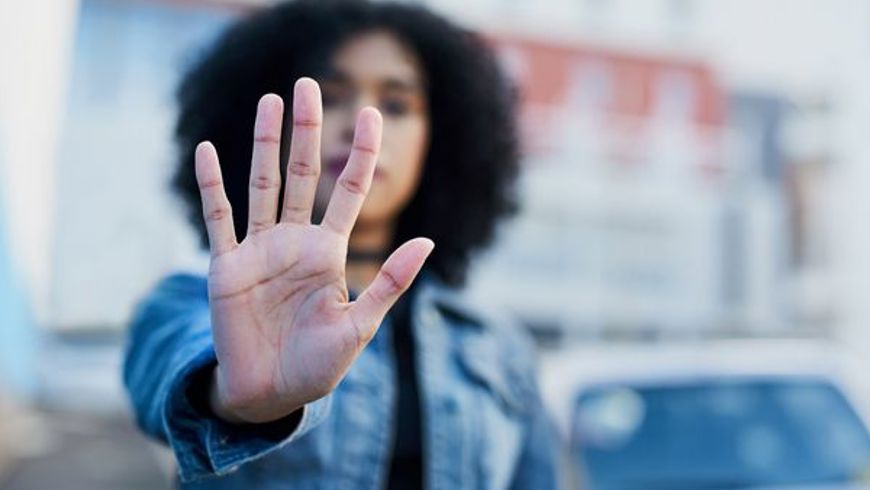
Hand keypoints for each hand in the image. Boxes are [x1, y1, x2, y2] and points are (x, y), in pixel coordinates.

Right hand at [194, 78, 433, 423]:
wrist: (270, 395)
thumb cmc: (318, 365)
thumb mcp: (359, 324)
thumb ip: (389, 282)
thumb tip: (428, 240)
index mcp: (328, 252)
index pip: (350, 190)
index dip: (363, 153)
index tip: (374, 115)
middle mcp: (295, 242)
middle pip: (304, 174)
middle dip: (308, 130)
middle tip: (308, 84)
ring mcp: (259, 250)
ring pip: (263, 184)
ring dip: (265, 143)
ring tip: (270, 101)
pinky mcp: (227, 267)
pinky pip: (219, 218)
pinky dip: (211, 185)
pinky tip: (208, 149)